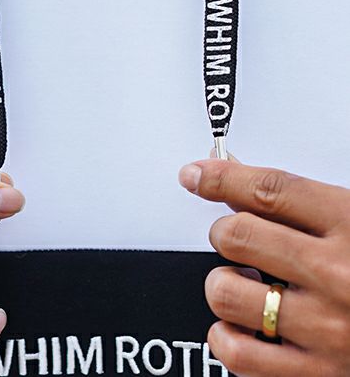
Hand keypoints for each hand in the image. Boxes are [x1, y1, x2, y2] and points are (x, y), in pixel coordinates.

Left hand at [179, 159, 349, 376]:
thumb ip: (304, 202)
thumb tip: (239, 180)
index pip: (267, 190)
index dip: (220, 176)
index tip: (196, 174)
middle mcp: (338, 275)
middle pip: (238, 235)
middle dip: (224, 229)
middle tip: (234, 234)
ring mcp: (328, 329)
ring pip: (228, 292)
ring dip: (223, 282)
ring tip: (242, 282)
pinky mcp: (319, 375)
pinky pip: (240, 355)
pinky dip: (226, 337)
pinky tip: (242, 326)